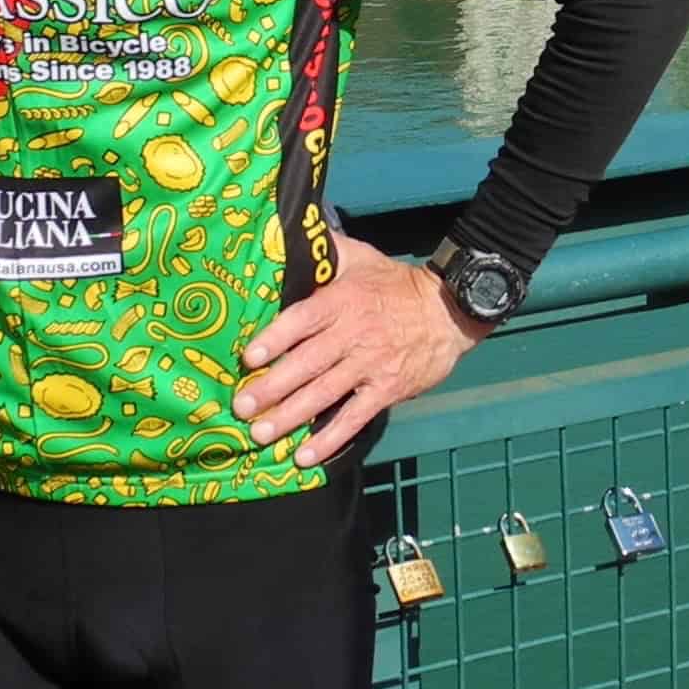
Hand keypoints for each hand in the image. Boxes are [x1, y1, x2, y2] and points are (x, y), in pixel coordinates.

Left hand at [233, 235, 485, 465]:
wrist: (448, 310)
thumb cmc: (394, 284)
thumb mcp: (361, 257)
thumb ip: (326, 250)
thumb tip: (293, 232)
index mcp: (341, 300)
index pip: (302, 320)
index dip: (275, 339)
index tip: (248, 358)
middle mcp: (352, 334)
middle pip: (307, 364)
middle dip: (272, 388)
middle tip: (241, 407)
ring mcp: (370, 365)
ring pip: (324, 394)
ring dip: (290, 417)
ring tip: (260, 434)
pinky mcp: (387, 390)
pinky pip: (355, 418)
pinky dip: (330, 438)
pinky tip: (304, 456)